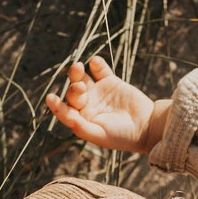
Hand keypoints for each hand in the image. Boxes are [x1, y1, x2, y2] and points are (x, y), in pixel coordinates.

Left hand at [46, 55, 167, 153]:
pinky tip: (94, 62)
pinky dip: (96, 64)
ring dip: (77, 72)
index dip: (56, 105)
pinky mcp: (111, 81)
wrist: (146, 126)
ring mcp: (98, 92)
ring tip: (78, 67)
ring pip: (82, 78)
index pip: (65, 111)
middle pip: (73, 92)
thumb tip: (66, 117)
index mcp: (81, 120)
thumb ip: (81, 126)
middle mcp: (87, 105)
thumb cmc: (122, 136)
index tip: (50, 97)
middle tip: (80, 87)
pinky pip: (99, 70)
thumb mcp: (99, 134)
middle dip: (73, 87)